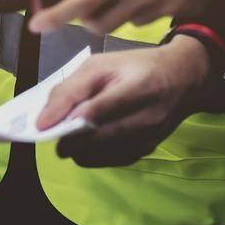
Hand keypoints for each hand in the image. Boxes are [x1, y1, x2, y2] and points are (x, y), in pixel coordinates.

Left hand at [28, 0, 224, 35]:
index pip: (84, 2)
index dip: (56, 15)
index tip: (36, 25)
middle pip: (101, 23)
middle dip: (85, 17)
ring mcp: (167, 7)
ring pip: (127, 21)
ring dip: (114, 11)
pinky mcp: (185, 9)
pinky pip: (152, 16)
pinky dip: (140, 7)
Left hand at [36, 38, 209, 167]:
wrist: (182, 79)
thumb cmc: (136, 67)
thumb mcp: (101, 63)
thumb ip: (72, 88)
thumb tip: (44, 119)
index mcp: (138, 87)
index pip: (97, 111)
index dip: (65, 121)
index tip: (42, 127)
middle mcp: (148, 117)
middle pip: (97, 139)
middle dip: (68, 138)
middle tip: (55, 131)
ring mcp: (150, 138)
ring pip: (102, 155)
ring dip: (79, 148)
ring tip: (72, 133)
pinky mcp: (148, 150)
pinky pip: (111, 161)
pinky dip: (94, 154)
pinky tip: (89, 140)